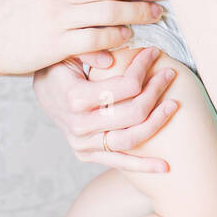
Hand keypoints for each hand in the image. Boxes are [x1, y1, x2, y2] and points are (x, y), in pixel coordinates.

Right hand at [33, 46, 178, 170]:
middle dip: (156, 90)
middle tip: (169, 73)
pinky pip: (119, 163)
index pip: (124, 87)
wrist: (42, 90)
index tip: (154, 52)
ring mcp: (83, 144)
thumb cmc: (59, 65)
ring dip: (157, 123)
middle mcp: (79, 125)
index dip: (143, 68)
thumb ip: (88, 50)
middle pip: (132, 113)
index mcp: (74, 98)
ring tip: (174, 105)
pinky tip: (165, 166)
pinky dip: (143, 166)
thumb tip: (111, 59)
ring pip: (130, 139)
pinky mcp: (87, 154)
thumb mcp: (69, 51)